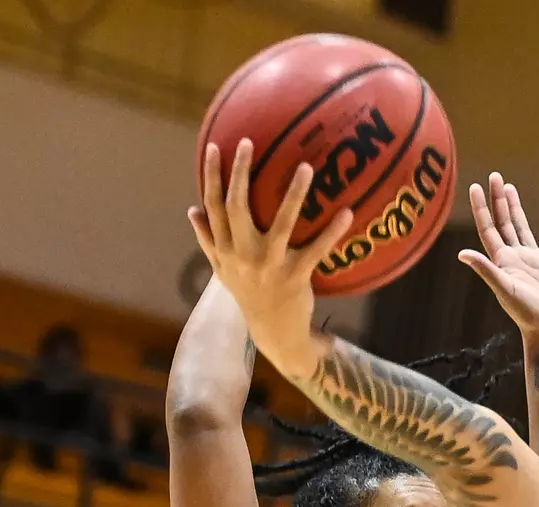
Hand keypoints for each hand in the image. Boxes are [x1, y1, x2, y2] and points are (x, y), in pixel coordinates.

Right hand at [188, 140, 352, 365]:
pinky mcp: (296, 276)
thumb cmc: (249, 294)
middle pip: (237, 207)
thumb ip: (208, 240)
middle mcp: (242, 255)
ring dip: (294, 195)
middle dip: (240, 173)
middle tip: (249, 142)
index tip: (214, 146)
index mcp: (224, 249)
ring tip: (306, 167)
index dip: (211, 176)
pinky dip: (332, 232)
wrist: (274, 332)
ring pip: (280, 224)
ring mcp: (269, 266)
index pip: (213, 206)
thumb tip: (192, 210)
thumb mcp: (222, 270)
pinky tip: (346, 211)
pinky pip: (316, 250)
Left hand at [458, 175, 538, 342]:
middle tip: (494, 177)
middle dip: (497, 200)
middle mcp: (514, 257)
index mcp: (502, 260)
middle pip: (503, 222)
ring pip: (520, 226)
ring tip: (509, 187)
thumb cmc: (527, 313)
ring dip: (514, 207)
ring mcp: (532, 259)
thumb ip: (486, 270)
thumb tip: (462, 253)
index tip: (475, 187)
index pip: (488, 228)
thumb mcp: (505, 290)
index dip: (481, 208)